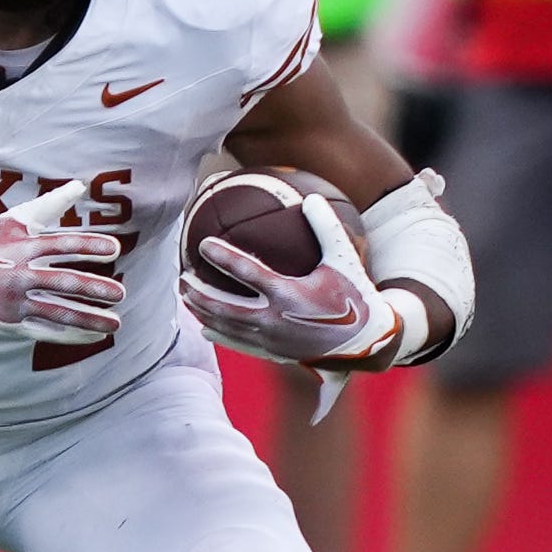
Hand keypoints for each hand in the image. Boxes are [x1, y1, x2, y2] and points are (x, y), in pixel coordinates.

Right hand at [0, 180, 124, 342]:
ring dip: (88, 318)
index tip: (114, 249)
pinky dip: (72, 334)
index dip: (87, 246)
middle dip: (92, 288)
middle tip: (119, 293)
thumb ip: (50, 204)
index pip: (60, 245)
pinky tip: (95, 335)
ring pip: (57, 311)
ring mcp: (16, 301)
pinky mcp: (14, 321)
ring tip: (116, 323)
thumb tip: (81, 185)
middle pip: (60, 282)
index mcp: (21, 248)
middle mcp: (19, 275)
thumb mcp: (14, 220)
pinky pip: (47, 330)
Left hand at [180, 194, 399, 369]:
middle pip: (225, 307)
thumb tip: (311, 198)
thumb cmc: (355, 295)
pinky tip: (204, 328)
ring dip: (203, 313)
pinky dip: (219, 335)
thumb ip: (326, 228)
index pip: (247, 272)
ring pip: (227, 328)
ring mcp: (273, 341)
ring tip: (186, 298)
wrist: (368, 341)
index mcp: (290, 295)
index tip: (202, 245)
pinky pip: (239, 344)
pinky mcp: (275, 354)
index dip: (222, 257)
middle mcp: (276, 321)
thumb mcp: (344, 260)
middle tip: (182, 277)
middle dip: (199, 293)